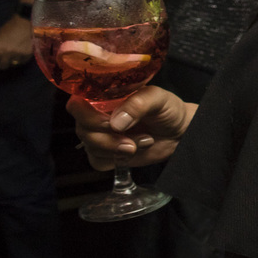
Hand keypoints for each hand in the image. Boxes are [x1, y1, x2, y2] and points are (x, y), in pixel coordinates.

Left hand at [0, 15, 33, 68]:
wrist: (27, 22)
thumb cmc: (9, 28)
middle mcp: (7, 52)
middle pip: (2, 66)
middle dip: (3, 62)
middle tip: (6, 57)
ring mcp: (18, 54)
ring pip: (13, 64)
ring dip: (13, 59)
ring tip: (16, 51)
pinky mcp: (28, 54)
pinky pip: (22, 61)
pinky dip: (22, 58)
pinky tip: (22, 50)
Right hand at [67, 86, 193, 170]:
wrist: (179, 132)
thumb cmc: (167, 109)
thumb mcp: (158, 98)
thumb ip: (138, 103)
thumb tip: (116, 122)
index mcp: (104, 97)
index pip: (77, 104)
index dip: (86, 115)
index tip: (109, 122)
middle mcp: (97, 115)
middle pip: (83, 129)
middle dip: (108, 137)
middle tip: (131, 139)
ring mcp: (101, 135)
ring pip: (91, 146)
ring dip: (118, 148)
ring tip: (144, 141)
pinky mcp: (107, 153)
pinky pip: (98, 161)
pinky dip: (117, 159)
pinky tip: (135, 150)